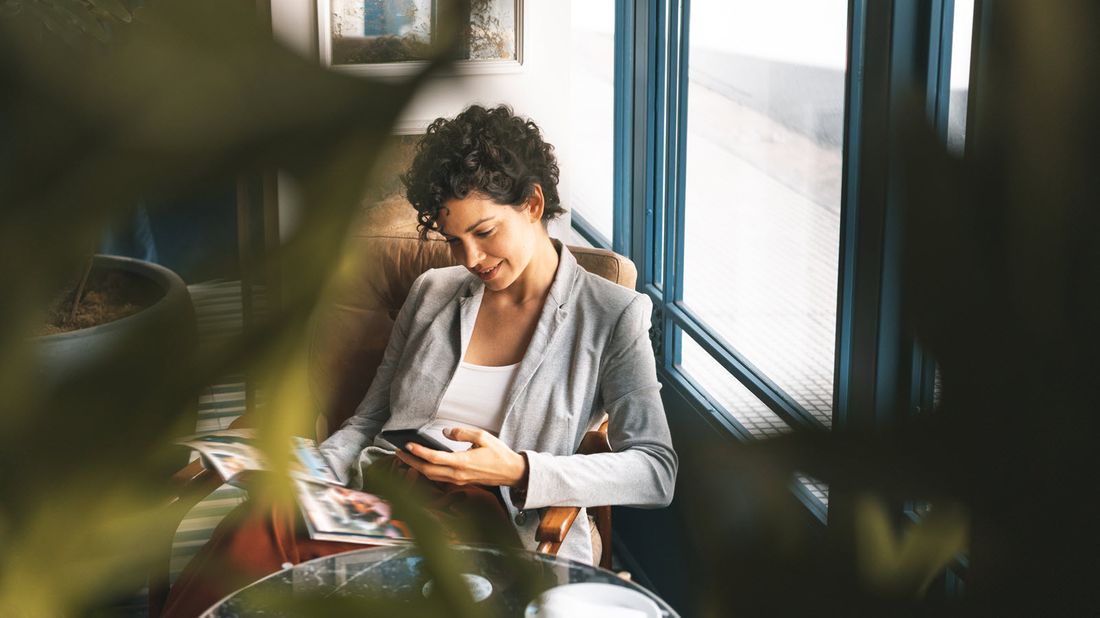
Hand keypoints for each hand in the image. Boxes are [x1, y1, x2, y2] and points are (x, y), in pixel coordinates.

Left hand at [393, 427, 526, 486]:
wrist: (511, 472)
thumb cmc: (499, 454)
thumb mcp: (483, 437)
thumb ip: (463, 433)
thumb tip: (447, 431)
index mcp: (463, 462)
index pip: (434, 458)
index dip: (418, 452)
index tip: (407, 445)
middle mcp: (458, 474)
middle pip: (427, 470)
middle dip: (410, 462)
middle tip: (397, 452)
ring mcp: (458, 480)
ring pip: (431, 476)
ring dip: (416, 467)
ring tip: (406, 457)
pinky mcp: (460, 481)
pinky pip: (439, 478)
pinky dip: (427, 471)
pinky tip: (422, 464)